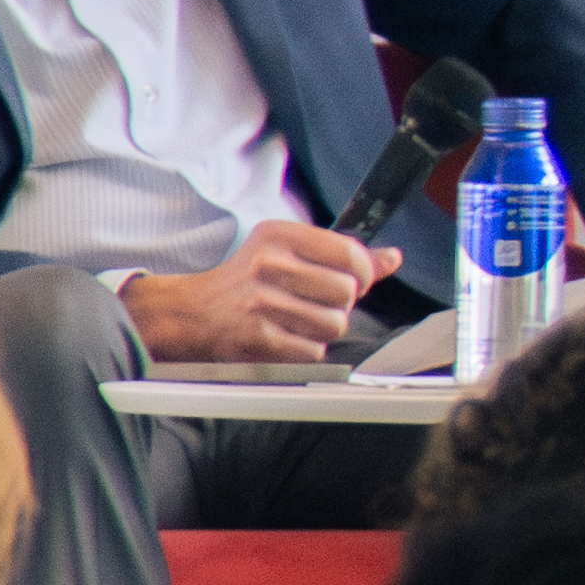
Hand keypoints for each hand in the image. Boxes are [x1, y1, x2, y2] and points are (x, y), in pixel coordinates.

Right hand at [123, 221, 385, 363]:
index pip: (349, 253)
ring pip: (334, 324)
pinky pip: (313, 350)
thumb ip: (342, 255)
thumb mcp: (288, 253)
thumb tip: (393, 258)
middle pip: (346, 292)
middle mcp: (269, 263)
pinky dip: (305, 350)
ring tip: (298, 322)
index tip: (350, 280)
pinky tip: (284, 339)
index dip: (361, 273)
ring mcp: (261, 301)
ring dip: (323, 330)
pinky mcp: (257, 336)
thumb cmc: (248, 282)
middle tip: (314, 304)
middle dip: (339, 304)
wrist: (192, 314)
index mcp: (280, 235)